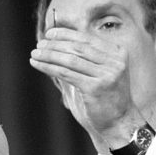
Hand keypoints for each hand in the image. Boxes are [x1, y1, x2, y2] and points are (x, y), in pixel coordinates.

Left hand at [29, 27, 143, 143]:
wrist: (121, 121)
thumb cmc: (106, 96)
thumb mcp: (102, 72)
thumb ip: (86, 58)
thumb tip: (59, 43)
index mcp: (118, 53)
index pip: (87, 38)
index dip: (66, 34)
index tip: (50, 33)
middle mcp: (115, 61)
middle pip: (78, 47)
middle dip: (55, 44)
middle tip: (39, 45)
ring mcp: (107, 75)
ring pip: (70, 60)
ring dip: (49, 55)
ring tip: (34, 54)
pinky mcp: (96, 88)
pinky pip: (66, 74)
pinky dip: (49, 67)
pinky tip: (37, 64)